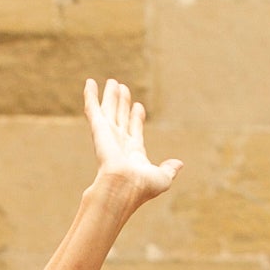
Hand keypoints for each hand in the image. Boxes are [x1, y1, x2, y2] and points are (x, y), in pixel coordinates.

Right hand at [84, 77, 180, 207]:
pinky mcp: (98, 129)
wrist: (123, 188)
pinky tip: (90, 82)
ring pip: (108, 111)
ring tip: (112, 82)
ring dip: (110, 97)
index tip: (138, 106)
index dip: (136, 118)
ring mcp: (108, 135)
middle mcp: (119, 143)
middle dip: (122, 104)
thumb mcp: (162, 178)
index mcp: (133, 154)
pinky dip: (90, 95)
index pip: (134, 131)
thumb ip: (169, 169)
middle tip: (122, 88)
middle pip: (120, 118)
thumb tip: (179, 164)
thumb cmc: (142, 187)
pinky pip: (93, 108)